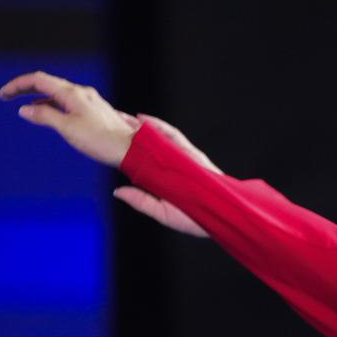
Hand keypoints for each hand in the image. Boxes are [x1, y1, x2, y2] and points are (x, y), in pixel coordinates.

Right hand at [0, 71, 137, 167]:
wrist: (131, 149)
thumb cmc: (101, 140)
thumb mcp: (67, 129)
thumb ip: (45, 116)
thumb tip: (25, 110)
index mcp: (73, 94)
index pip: (39, 80)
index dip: (18, 84)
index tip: (3, 94)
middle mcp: (82, 93)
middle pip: (48, 83)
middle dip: (26, 88)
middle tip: (8, 96)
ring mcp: (90, 101)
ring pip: (58, 93)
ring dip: (39, 97)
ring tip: (25, 106)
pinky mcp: (95, 111)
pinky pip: (68, 102)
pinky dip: (53, 105)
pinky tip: (49, 114)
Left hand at [112, 113, 217, 237]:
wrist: (224, 220)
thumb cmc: (195, 219)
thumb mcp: (163, 213)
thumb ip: (142, 202)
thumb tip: (117, 191)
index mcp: (167, 177)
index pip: (146, 156)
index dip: (131, 145)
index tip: (111, 135)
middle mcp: (175, 165)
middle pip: (152, 143)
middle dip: (134, 129)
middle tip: (115, 117)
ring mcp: (185, 159)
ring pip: (162, 137)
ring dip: (144, 125)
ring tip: (126, 117)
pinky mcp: (195, 156)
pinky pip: (176, 139)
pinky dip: (160, 128)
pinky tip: (144, 121)